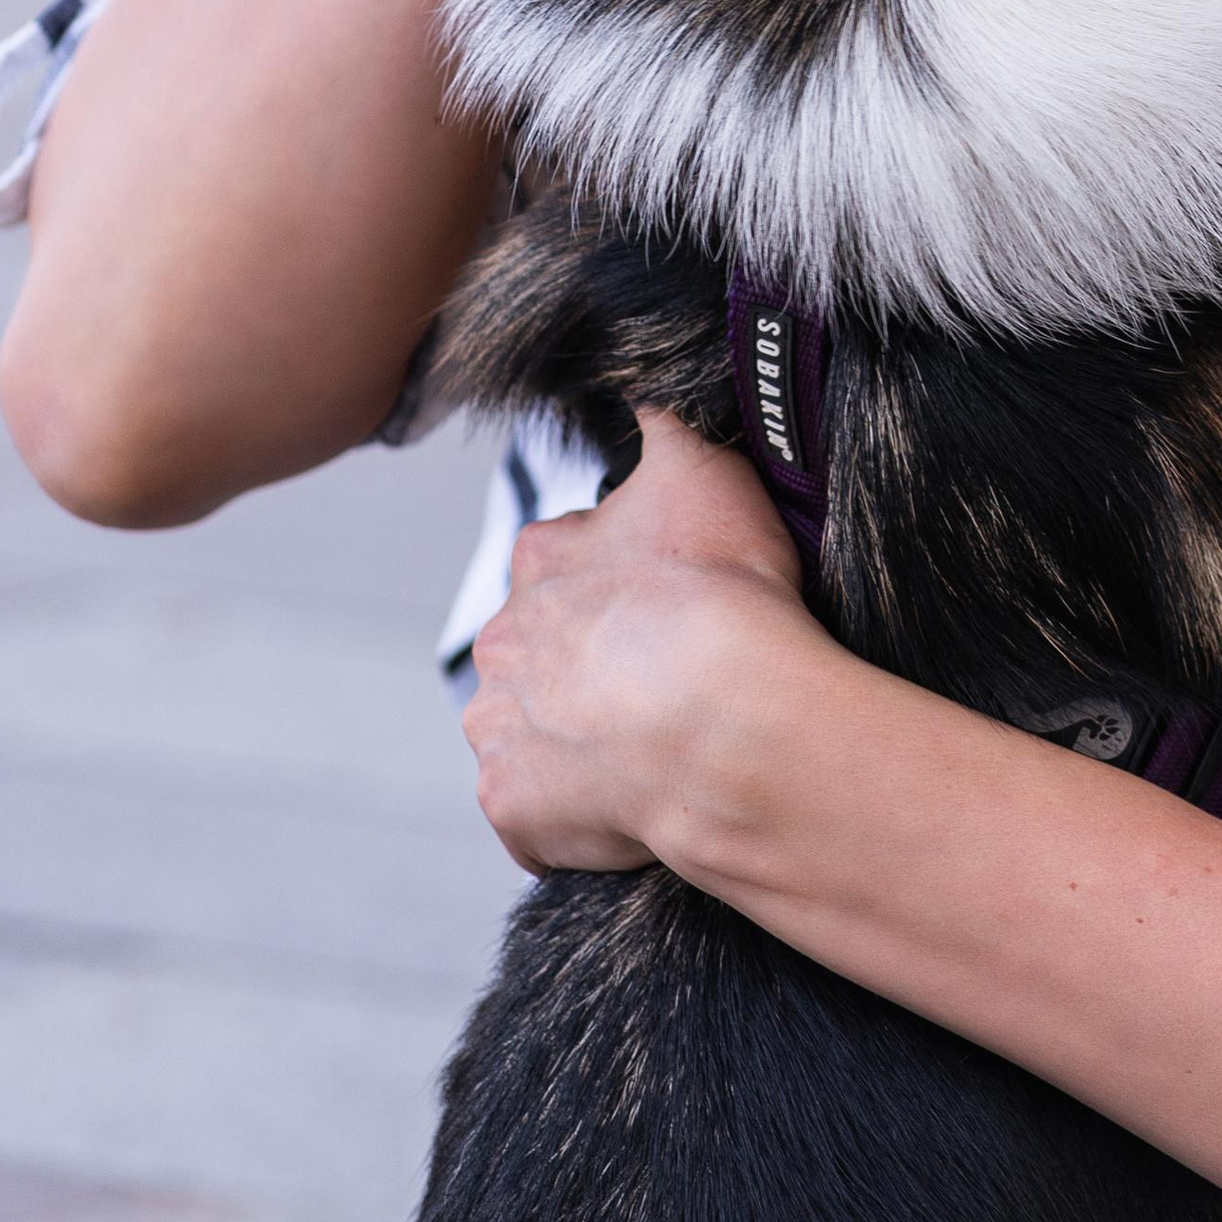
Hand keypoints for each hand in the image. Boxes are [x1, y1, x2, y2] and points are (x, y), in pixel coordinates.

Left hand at [464, 410, 830, 877]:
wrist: (722, 719)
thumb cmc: (717, 589)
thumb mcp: (703, 468)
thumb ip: (665, 430)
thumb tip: (645, 406)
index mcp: (540, 559)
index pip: (561, 561)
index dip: (620, 583)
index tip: (667, 604)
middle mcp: (499, 641)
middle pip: (535, 651)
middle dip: (584, 664)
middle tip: (659, 680)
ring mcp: (499, 728)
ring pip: (526, 730)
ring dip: (571, 738)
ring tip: (649, 747)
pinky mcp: (511, 806)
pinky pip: (535, 815)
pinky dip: (573, 815)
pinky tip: (630, 799)